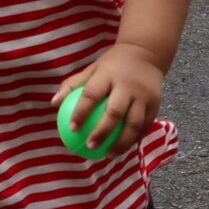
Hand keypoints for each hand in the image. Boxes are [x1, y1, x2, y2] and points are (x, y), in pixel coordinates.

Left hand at [54, 41, 166, 157]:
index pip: (91, 94)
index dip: (80, 112)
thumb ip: (72, 85)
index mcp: (108, 75)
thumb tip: (53, 103)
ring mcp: (143, 95)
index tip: (71, 128)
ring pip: (133, 123)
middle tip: (90, 146)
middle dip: (102, 132)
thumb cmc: (112, 66)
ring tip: (108, 154)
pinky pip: (144, 126)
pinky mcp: (155, 103)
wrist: (146, 54)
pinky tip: (123, 149)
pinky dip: (134, 139)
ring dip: (121, 142)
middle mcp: (127, 85)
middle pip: (114, 112)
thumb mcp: (92, 69)